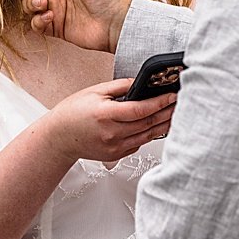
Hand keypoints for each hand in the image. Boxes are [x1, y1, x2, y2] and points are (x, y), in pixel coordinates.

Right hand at [35, 78, 175, 164]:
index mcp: (106, 115)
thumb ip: (119, 86)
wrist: (59, 137)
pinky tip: (157, 125)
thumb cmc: (72, 113)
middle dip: (167, 112)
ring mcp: (115, 147)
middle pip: (148, 123)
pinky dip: (150, 134)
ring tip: (174, 114)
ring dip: (163, 125)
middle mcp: (112, 134)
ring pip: (147, 136)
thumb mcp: (94, 92)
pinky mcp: (116, 155)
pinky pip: (139, 143)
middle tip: (179, 103)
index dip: (160, 102)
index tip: (172, 96)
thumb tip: (140, 82)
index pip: (141, 109)